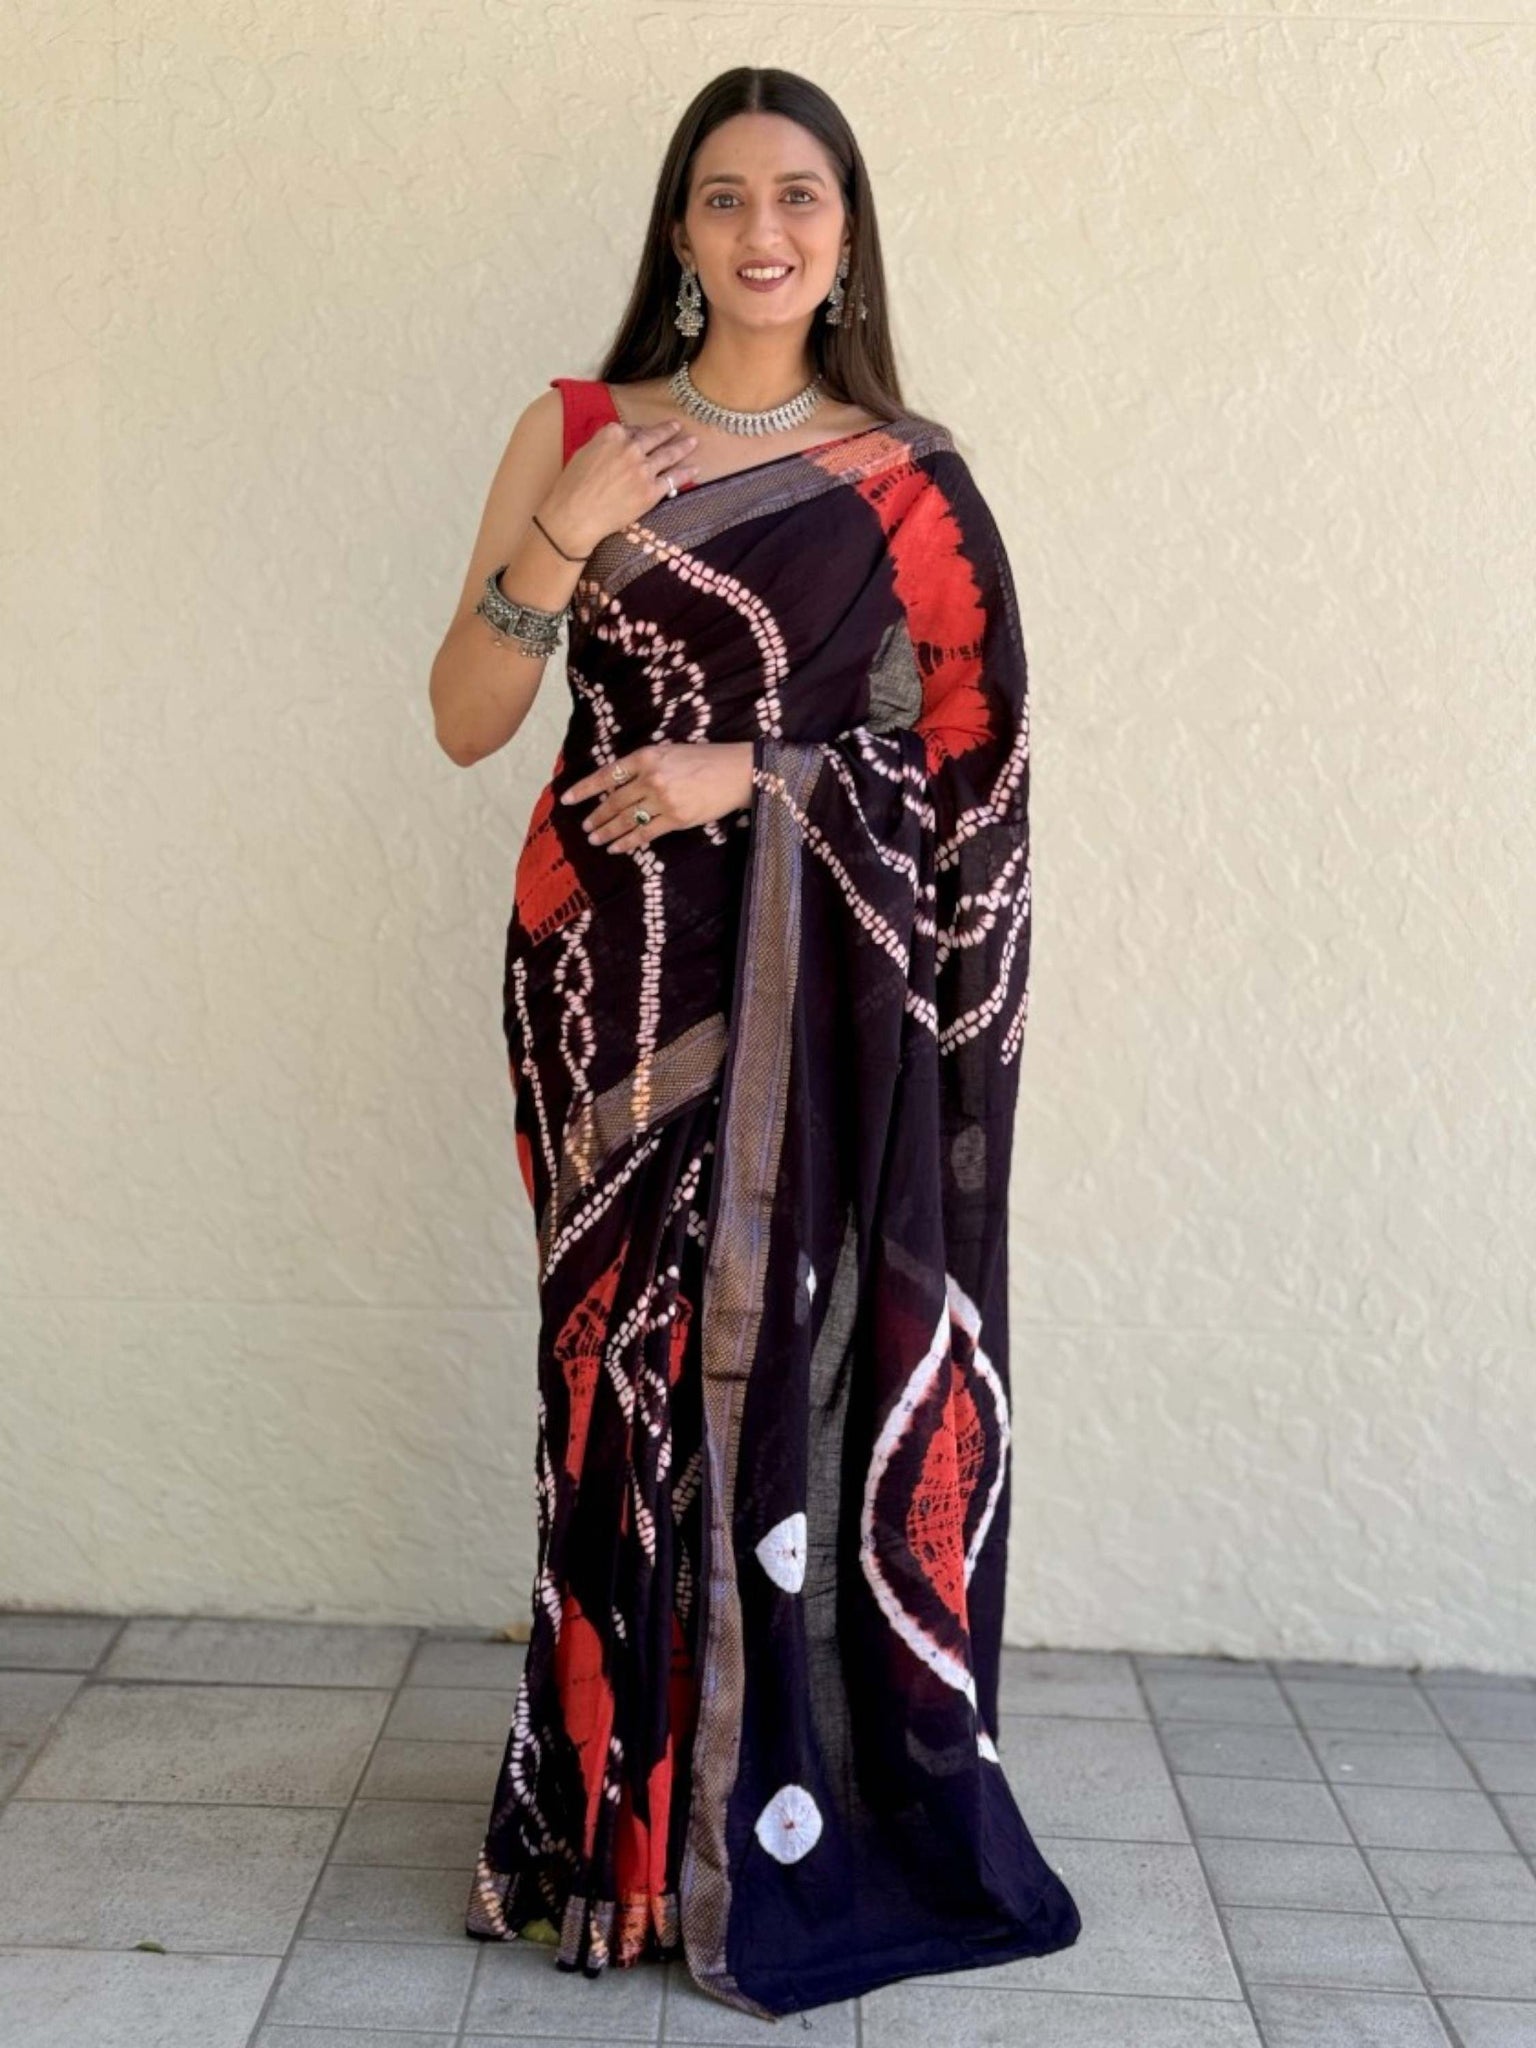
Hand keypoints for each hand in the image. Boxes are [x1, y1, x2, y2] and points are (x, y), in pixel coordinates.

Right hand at [535, 418, 700, 557]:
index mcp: (612, 435)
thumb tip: (614, 444)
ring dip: (683, 447)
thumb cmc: (572, 487)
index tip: (645, 434)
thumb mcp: (583, 453)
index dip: (640, 433)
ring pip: (668, 455)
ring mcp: (643, 469)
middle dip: (668, 430)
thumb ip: (603, 444)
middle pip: (654, 436)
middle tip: (677, 426)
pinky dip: (686, 473)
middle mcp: (631, 448)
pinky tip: (695, 469)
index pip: (632, 430)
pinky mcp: (651, 491)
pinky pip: (673, 479)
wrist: (575, 515)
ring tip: (693, 442)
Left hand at [560, 741, 754, 854]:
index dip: (584, 789)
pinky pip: (645, 834)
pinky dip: (627, 842)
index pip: (607, 774)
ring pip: (626, 819)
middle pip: (614, 801)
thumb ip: (645, 765)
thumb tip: (620, 784)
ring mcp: (663, 800)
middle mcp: (651, 777)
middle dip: (596, 816)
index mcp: (646, 756)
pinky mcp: (676, 819)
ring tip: (594, 839)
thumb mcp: (670, 752)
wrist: (737, 772)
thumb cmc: (705, 760)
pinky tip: (616, 848)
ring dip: (606, 831)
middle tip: (584, 827)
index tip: (567, 799)